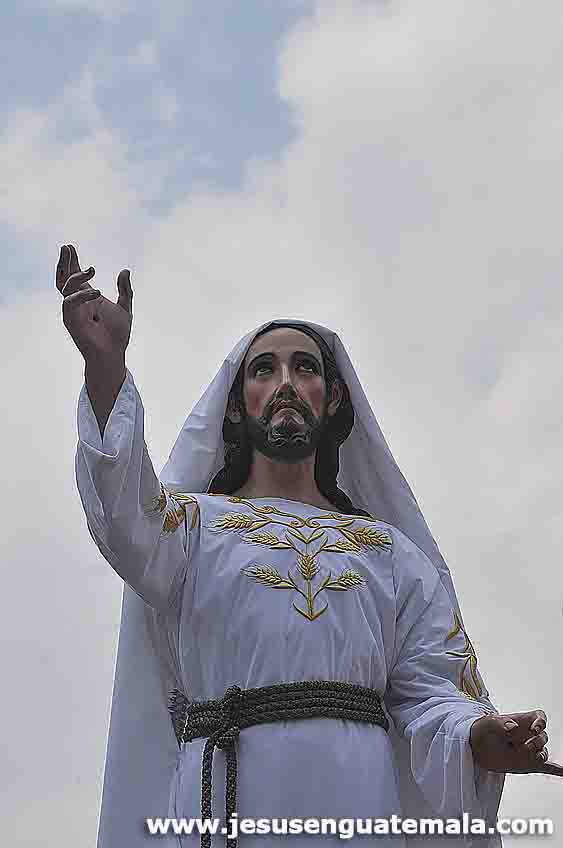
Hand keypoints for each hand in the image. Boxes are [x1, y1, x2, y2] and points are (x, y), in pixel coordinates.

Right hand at [57, 244, 132, 362]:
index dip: (72, 262)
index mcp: (88, 297)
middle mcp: (77, 302)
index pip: (76, 276)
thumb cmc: (117, 334)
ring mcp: (72, 310)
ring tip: (92, 269)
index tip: (70, 247)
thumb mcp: (125, 307)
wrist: (113, 354)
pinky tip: (96, 292)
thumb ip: (125, 290)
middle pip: (64, 278)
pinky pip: (69, 303)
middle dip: (64, 263)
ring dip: (76, 276)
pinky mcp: (71, 320)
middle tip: (67, 247)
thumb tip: (125, 270)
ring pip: (65, 287)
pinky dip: (81, 296)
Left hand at [470, 710, 562, 775]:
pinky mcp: (528, 764)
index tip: (534, 729)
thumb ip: (499, 723)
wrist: (477, 748)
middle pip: (543, 736)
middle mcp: (528, 735)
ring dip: (540, 755)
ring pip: (543, 752)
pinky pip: (547, 767)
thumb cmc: (483, 730)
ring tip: (532, 757)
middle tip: (523, 747)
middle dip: (537, 742)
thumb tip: (512, 727)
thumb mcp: (487, 723)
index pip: (540, 717)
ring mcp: (529, 750)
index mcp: (521, 721)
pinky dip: (556, 770)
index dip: (541, 722)